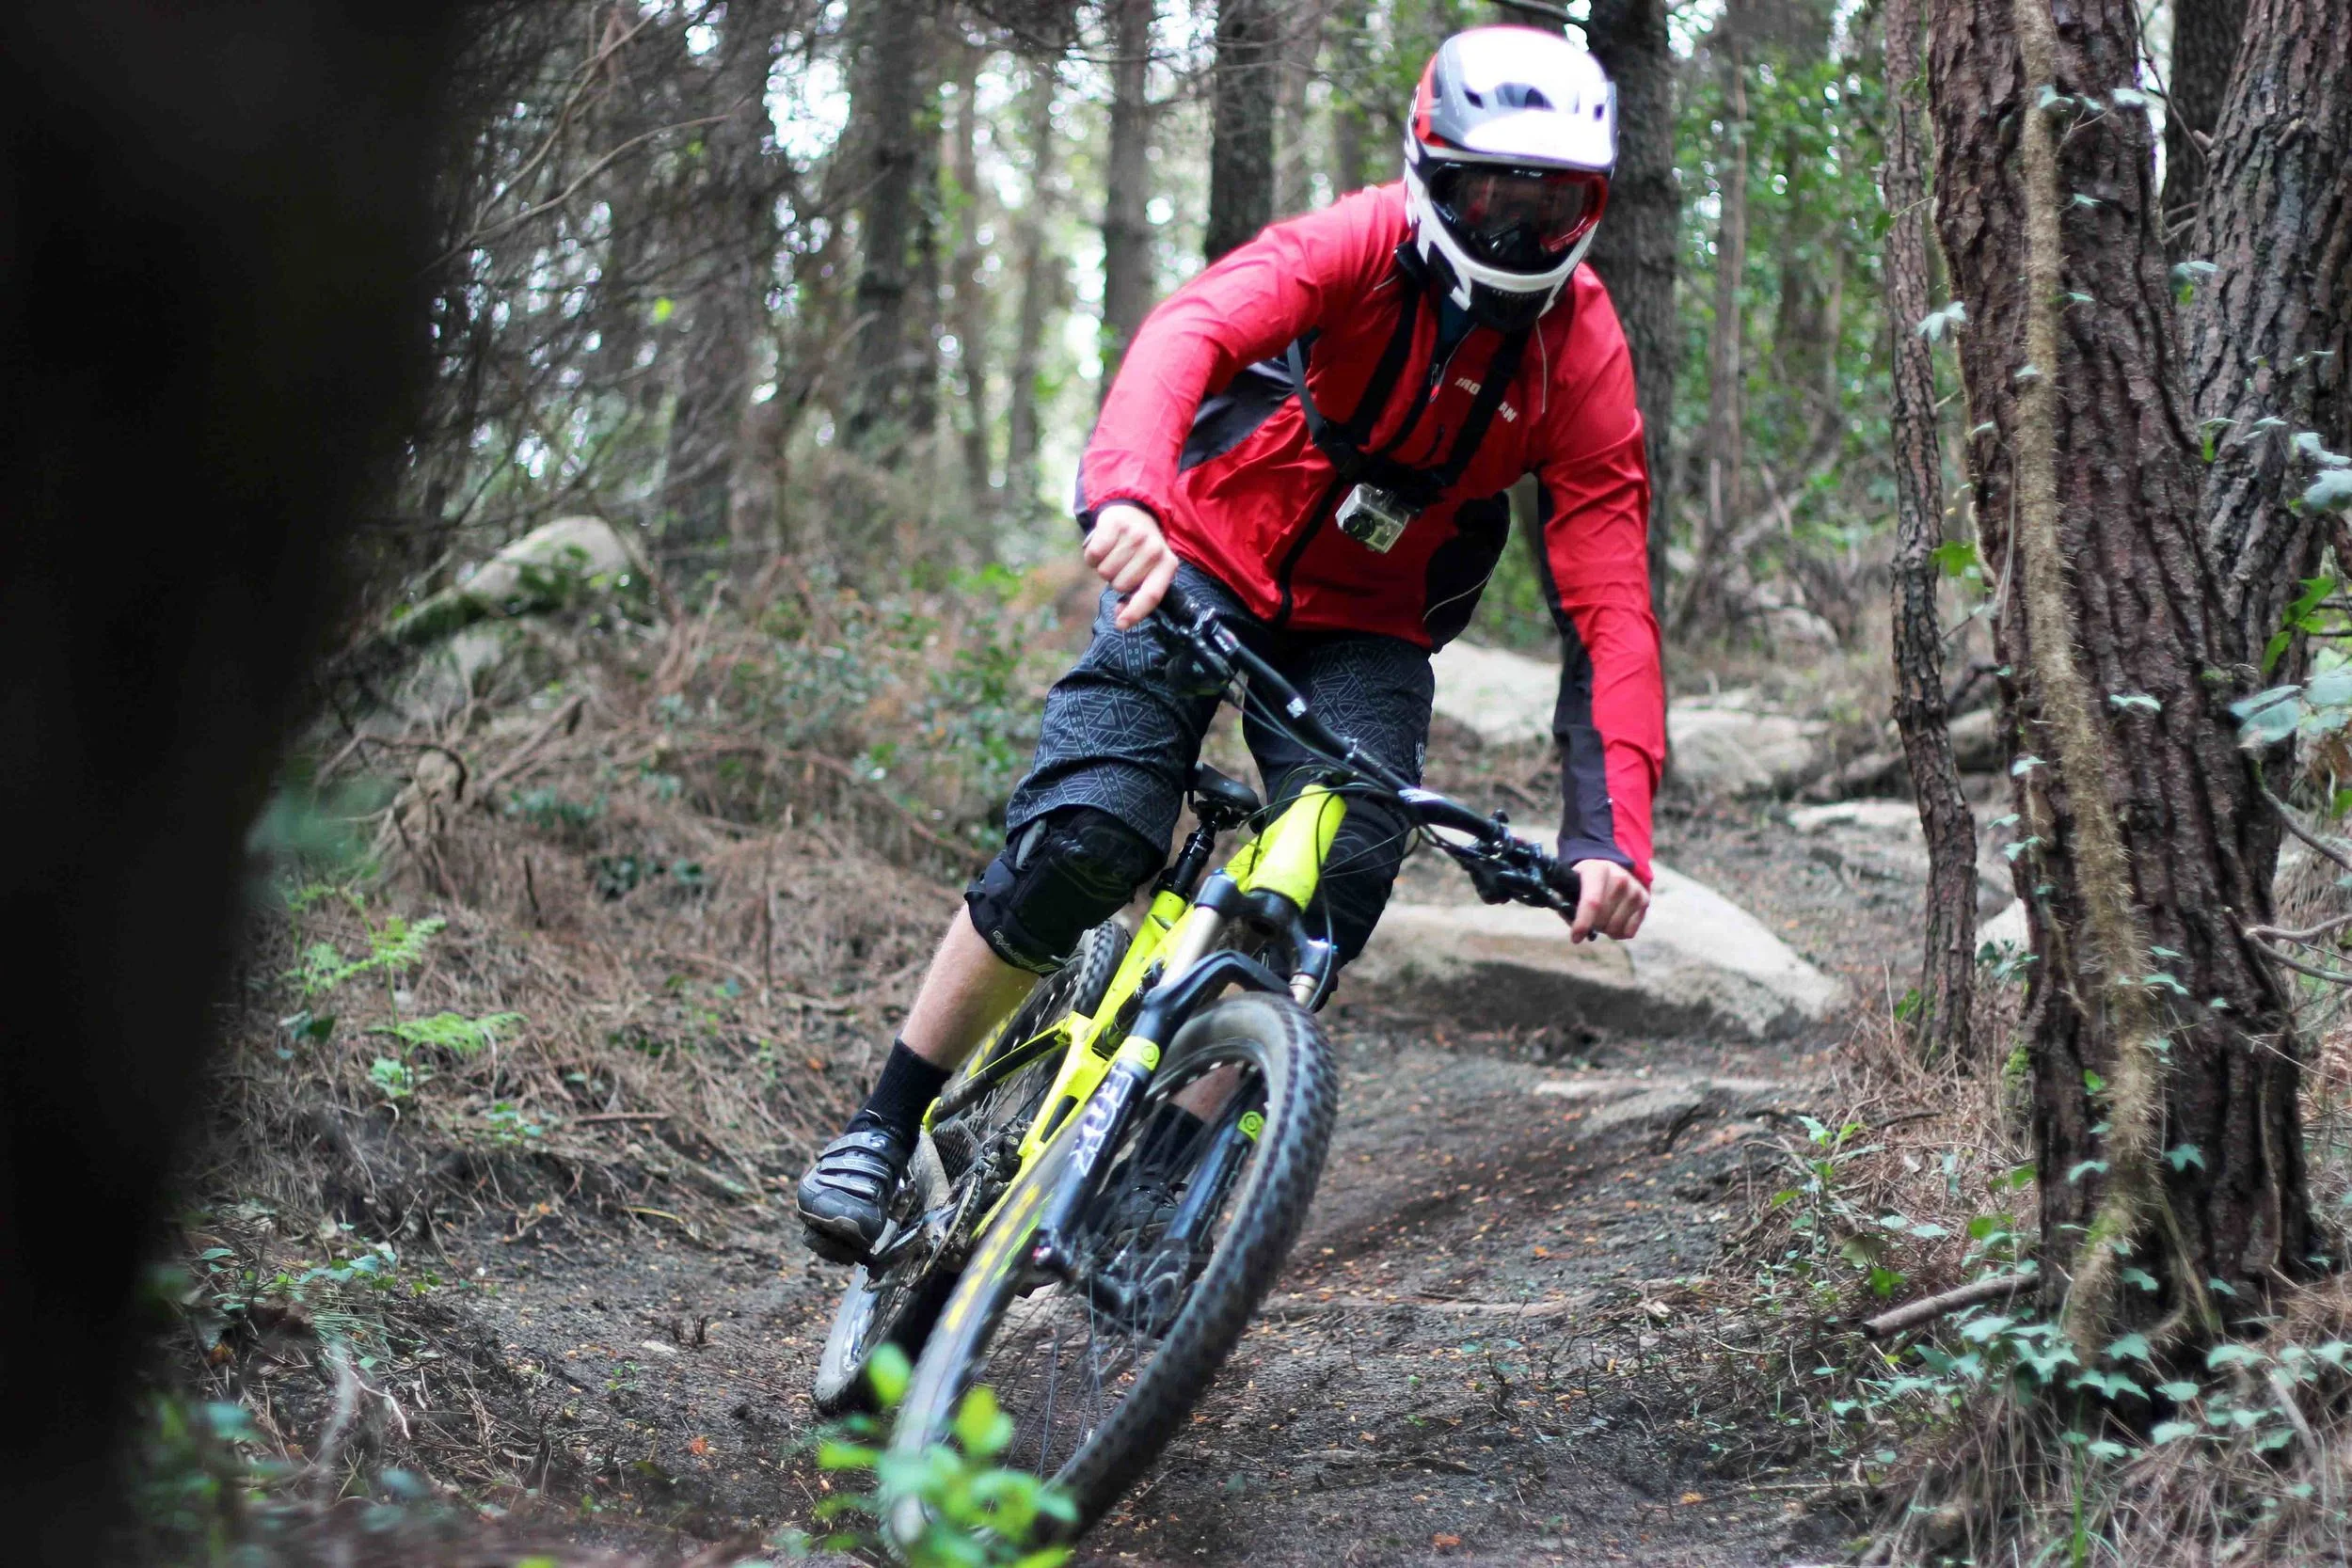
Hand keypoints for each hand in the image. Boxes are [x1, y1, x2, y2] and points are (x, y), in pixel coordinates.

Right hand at [1084, 502, 1179, 628]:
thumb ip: (1137, 597)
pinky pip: (1094, 556)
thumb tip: (1121, 619)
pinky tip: (1104, 546)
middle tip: (1122, 565)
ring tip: (1114, 554)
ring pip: (1105, 572)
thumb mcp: (1148, 572)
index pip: (1151, 595)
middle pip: (1121, 585)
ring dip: (1104, 567)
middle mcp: (1154, 549)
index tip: (1121, 625)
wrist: (1134, 512)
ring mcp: (1135, 536)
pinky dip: (1093, 556)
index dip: (1135, 613)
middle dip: (1116, 580)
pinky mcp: (1115, 525)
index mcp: (1168, 565)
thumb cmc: (1140, 551)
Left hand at [1568, 859, 1647, 942]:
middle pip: (1603, 919)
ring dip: (1605, 930)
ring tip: (1602, 917)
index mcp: (1598, 870)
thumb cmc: (1586, 881)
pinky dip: (1618, 933)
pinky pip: (1628, 932)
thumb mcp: (1572, 884)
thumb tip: (1572, 923)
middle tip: (1589, 919)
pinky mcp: (1645, 901)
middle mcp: (1620, 878)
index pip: (1592, 902)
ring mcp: (1634, 890)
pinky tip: (1614, 920)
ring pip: (1615, 928)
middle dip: (1592, 925)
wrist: (1612, 868)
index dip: (1583, 923)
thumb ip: (1565, 902)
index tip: (1575, 938)